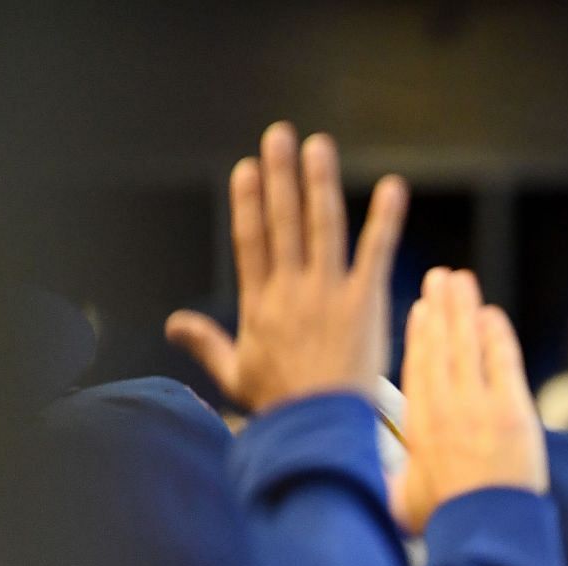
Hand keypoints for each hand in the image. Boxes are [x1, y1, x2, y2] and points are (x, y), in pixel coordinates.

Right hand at [167, 123, 406, 411]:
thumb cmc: (282, 405)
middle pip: (282, 222)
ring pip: (322, 226)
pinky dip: (385, 219)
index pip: (252, 241)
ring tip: (317, 145)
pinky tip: (393, 187)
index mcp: (260, 304)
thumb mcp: (235, 373)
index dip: (249, 202)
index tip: (248, 169)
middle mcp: (291, 290)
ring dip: (319, 182)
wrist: (319, 428)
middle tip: (279, 135)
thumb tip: (174, 323)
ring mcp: (328, 293)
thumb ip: (206, 342)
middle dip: (280, 176)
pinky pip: (375, 252)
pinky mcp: (365, 303)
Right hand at [389, 268, 548, 532]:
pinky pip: (502, 360)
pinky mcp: (511, 409)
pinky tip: (492, 313)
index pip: (419, 369)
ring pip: (467, 345)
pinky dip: (497, 334)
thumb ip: (394, 481)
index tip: (420, 311)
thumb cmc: (448, 521)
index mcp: (419, 426)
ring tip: (461, 281)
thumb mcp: (404, 501)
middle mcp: (445, 407)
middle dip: (439, 309)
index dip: (420, 337)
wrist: (486, 530)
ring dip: (463, 309)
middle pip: (440, 346)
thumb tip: (378, 483)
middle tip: (440, 278)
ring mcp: (478, 405)